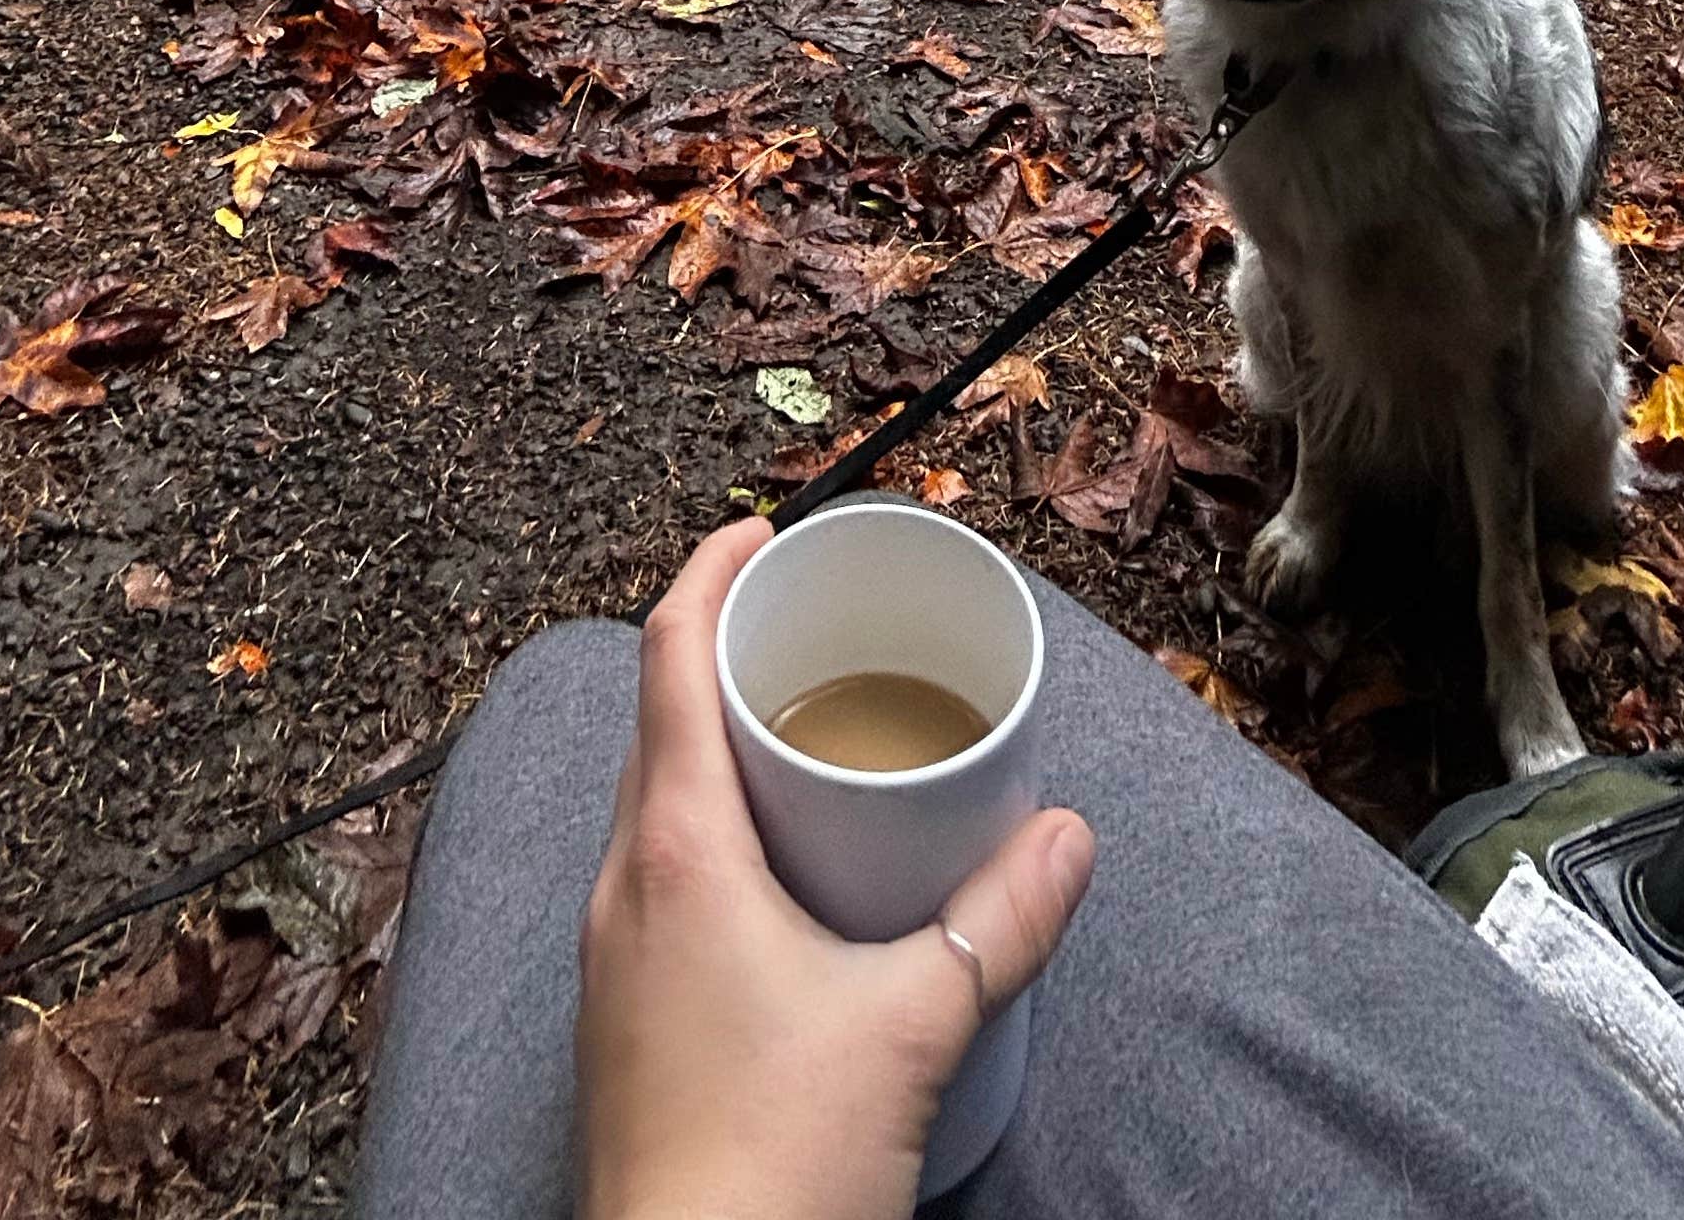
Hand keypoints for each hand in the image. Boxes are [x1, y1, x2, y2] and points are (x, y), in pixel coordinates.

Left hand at [575, 519, 1093, 1219]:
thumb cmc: (775, 1169)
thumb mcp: (915, 1026)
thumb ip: (999, 922)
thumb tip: (1069, 838)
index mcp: (676, 851)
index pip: (668, 657)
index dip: (709, 573)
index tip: (761, 529)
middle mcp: (624, 889)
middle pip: (656, 722)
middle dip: (726, 658)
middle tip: (811, 632)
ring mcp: (613, 962)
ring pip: (655, 807)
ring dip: (717, 752)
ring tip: (808, 745)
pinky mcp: (626, 1023)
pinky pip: (658, 881)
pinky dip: (713, 835)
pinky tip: (783, 879)